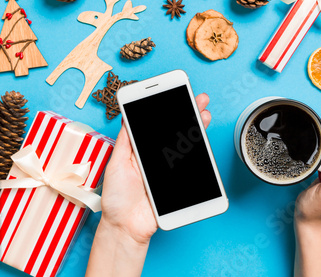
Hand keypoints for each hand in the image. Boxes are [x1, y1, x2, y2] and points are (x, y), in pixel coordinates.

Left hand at [99, 93, 211, 243]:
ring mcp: (169, 169)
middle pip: (176, 131)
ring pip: (187, 146)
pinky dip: (200, 153)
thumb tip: (126, 117)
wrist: (125, 227)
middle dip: (189, 114)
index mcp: (141, 150)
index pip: (157, 125)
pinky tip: (203, 140)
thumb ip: (125, 142)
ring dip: (198, 129)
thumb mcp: (116, 164)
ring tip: (205, 116)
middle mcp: (157, 157)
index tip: (172, 94)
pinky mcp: (179, 183)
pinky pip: (192, 166)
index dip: (165, 108)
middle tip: (199, 100)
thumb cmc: (116, 198)